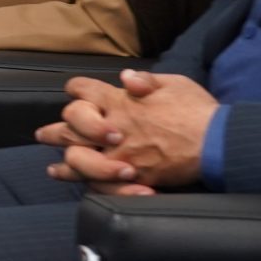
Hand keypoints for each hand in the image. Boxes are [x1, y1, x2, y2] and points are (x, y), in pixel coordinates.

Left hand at [36, 69, 216, 194]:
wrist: (216, 142)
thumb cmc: (197, 111)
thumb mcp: (174, 83)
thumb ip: (146, 80)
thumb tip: (126, 79)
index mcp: (121, 100)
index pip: (83, 90)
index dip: (76, 90)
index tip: (74, 94)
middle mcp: (114, 126)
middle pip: (71, 126)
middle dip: (55, 130)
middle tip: (44, 135)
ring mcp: (119, 153)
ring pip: (76, 156)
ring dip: (62, 160)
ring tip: (52, 164)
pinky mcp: (130, 175)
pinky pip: (96, 181)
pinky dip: (80, 181)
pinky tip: (73, 181)